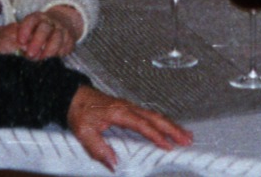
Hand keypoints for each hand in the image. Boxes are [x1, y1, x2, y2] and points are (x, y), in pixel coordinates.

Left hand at [0, 7, 82, 58]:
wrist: (58, 26)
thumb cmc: (25, 35)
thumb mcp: (2, 34)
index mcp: (32, 20)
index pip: (31, 20)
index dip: (26, 29)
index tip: (20, 41)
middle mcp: (46, 23)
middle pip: (44, 28)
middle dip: (38, 41)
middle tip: (30, 55)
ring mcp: (58, 31)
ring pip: (57, 36)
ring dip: (50, 48)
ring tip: (42, 60)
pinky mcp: (67, 40)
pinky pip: (67, 44)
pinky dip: (62, 51)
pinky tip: (55, 59)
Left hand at [66, 84, 191, 170]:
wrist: (74, 96)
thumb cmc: (79, 112)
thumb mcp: (84, 133)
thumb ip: (98, 149)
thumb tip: (114, 164)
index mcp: (119, 112)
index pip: (143, 125)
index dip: (156, 136)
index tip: (168, 146)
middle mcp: (128, 107)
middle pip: (156, 117)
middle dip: (173, 129)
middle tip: (187, 140)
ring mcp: (130, 106)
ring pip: (156, 115)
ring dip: (171, 125)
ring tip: (185, 135)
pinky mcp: (129, 108)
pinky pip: (150, 115)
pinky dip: (163, 121)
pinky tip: (168, 128)